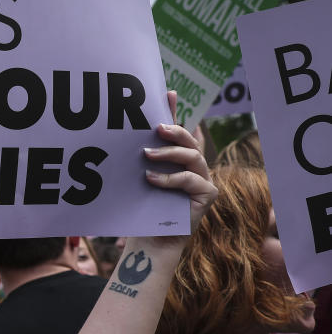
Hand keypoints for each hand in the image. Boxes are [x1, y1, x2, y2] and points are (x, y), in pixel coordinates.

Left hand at [141, 91, 217, 231]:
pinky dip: (171, 178)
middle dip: (174, 131)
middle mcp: (195, 166)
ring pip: (193, 157)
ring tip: (148, 154)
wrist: (149, 239)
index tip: (168, 93)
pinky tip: (151, 178)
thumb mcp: (139, 179)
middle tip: (156, 128)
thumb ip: (141, 159)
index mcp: (180, 160)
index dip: (176, 112)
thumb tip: (126, 137)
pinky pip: (191, 180)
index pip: (179, 131)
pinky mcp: (207, 195)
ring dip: (170, 153)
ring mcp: (204, 179)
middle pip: (190, 140)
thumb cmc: (143, 208)